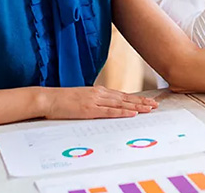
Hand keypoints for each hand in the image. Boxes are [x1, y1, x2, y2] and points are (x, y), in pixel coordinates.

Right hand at [42, 86, 158, 119]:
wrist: (49, 98)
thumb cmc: (64, 100)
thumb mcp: (83, 98)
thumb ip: (95, 100)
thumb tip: (105, 106)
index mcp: (99, 91)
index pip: (122, 95)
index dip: (136, 98)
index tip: (148, 101)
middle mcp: (100, 94)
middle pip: (125, 98)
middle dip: (141, 101)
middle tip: (155, 105)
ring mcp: (95, 101)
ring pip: (121, 104)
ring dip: (136, 106)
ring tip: (149, 108)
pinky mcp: (90, 109)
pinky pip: (109, 112)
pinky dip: (122, 112)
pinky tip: (131, 113)